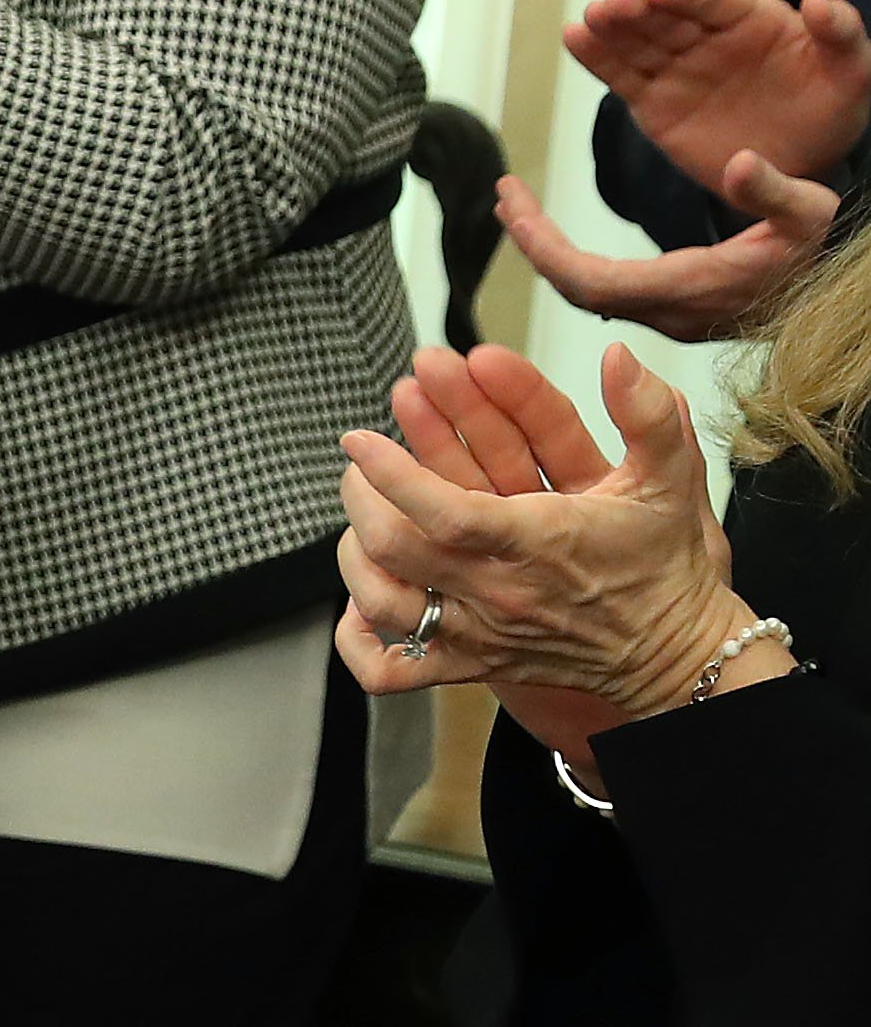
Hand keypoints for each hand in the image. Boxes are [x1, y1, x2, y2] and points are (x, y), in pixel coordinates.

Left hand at [337, 342, 755, 744]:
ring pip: (382, 602)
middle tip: (360, 461)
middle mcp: (498, 592)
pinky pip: (389, 670)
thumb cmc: (663, 561)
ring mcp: (477, 633)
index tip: (361, 439)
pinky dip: (356, 640)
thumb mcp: (670, 477)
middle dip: (363, 494)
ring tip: (359, 513)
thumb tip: (619, 356)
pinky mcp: (469, 665)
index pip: (445, 512)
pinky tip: (358, 601)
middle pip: (397, 549)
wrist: (673, 649)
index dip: (393, 474)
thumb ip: (647, 413)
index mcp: (540, 542)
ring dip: (353, 554)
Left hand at [495, 153, 839, 341]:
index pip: (593, 280)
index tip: (515, 213)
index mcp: (688, 288)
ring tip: (518, 210)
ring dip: (549, 250)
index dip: (548, 252)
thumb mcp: (811, 212)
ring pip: (587, 289)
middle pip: (577, 286)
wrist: (835, 292)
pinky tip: (556, 237)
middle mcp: (667, 309)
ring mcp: (665, 312)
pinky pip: (603, 287)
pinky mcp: (669, 308)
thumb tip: (740, 162)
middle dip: (536, 243)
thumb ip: (775, 192)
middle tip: (506, 196)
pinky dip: (571, 259)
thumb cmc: (824, 249)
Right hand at [572, 0, 870, 203]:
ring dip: (610, 29)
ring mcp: (678, 68)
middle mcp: (709, 37)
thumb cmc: (831, 109)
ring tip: (587, 21)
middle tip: (613, 5)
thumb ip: (842, 35)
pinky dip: (596, 58)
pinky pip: (621, 77)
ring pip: (637, 42)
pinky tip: (575, 37)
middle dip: (638, 9)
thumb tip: (821, 2)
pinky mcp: (654, 103)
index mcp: (754, 19)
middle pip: (667, 16)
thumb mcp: (854, 72)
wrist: (803, 163)